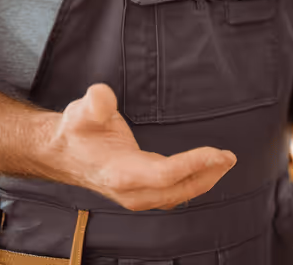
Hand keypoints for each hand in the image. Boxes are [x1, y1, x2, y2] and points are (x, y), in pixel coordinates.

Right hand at [44, 83, 236, 210]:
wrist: (63, 153)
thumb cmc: (76, 131)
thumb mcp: (81, 111)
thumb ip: (94, 103)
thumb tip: (102, 96)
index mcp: (119, 173)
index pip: (165, 174)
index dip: (194, 164)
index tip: (218, 152)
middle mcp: (130, 190)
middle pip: (177, 189)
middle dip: (206, 174)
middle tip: (229, 157)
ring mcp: (135, 196)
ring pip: (176, 196)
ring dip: (203, 181)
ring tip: (224, 163)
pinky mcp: (140, 193)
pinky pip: (172, 195)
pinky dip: (192, 185)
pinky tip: (206, 172)